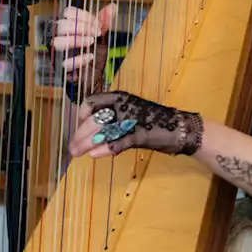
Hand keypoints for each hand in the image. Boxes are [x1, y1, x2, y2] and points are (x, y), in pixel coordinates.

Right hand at [50, 4, 116, 91]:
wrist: (94, 78)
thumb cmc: (94, 56)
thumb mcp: (100, 37)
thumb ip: (104, 22)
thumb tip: (113, 6)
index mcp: (69, 27)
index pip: (68, 12)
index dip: (83, 15)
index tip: (98, 23)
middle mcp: (60, 38)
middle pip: (61, 25)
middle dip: (81, 27)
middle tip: (96, 34)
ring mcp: (59, 54)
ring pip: (57, 42)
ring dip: (76, 40)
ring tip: (91, 42)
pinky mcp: (61, 69)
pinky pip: (65, 63)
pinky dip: (79, 59)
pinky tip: (90, 57)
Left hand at [68, 91, 203, 159]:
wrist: (179, 128)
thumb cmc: (152, 121)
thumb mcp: (129, 113)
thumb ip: (111, 119)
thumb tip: (88, 132)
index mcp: (119, 97)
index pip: (91, 101)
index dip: (81, 115)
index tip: (78, 127)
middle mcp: (123, 105)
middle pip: (93, 119)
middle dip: (79, 135)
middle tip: (72, 149)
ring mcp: (132, 119)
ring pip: (102, 131)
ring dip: (87, 144)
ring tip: (78, 154)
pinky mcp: (141, 134)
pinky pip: (119, 142)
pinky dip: (105, 149)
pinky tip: (95, 155)